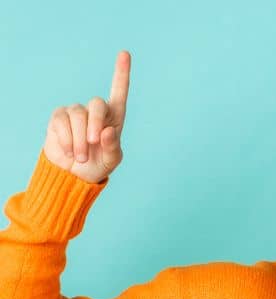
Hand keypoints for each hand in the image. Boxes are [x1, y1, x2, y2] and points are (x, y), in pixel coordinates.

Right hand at [42, 50, 130, 183]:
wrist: (74, 174)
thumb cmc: (98, 164)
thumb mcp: (111, 160)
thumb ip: (113, 147)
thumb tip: (106, 131)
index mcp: (114, 117)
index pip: (119, 92)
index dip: (121, 73)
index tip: (124, 53)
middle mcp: (95, 111)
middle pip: (97, 104)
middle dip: (95, 124)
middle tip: (93, 143)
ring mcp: (76, 112)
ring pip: (78, 115)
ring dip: (79, 139)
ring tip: (81, 156)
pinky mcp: (58, 118)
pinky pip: (62, 122)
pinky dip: (67, 140)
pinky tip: (70, 151)